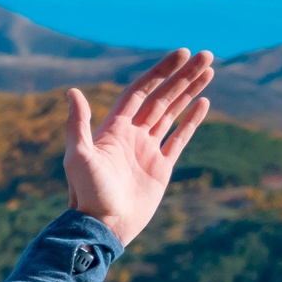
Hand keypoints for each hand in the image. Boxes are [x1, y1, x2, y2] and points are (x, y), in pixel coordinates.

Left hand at [63, 47, 215, 248]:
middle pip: (161, 97)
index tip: (182, 54)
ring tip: (210, 71)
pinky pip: (179, 138)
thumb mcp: (78, 156)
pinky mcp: (160, 168)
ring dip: (190, 92)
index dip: (161, 72)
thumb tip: (72, 92)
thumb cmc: (88, 193)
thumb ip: (78, 124)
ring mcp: (147, 150)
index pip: (141, 91)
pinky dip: (192, 120)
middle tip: (207, 55)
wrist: (103, 227)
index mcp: (114, 128)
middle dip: (183, 77)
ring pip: (172, 113)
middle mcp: (132, 135)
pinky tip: (204, 102)